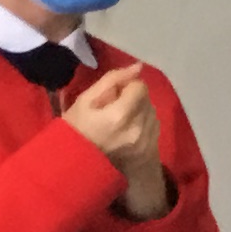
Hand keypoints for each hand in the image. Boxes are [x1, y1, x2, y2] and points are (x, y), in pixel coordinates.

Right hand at [64, 64, 171, 219]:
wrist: (77, 165)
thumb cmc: (76, 130)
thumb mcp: (85, 100)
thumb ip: (112, 80)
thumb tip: (137, 66)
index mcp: (120, 115)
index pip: (139, 87)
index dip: (126, 86)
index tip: (113, 94)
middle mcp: (138, 128)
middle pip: (147, 98)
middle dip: (132, 97)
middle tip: (113, 106)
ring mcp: (146, 141)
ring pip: (152, 110)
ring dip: (139, 109)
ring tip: (119, 118)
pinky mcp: (151, 148)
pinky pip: (154, 124)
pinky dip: (143, 121)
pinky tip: (127, 128)